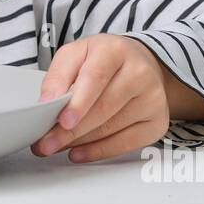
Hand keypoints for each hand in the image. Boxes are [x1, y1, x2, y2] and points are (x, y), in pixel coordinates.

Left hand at [30, 34, 170, 162]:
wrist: (140, 64)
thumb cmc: (103, 61)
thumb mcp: (75, 55)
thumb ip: (58, 76)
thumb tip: (47, 102)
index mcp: (115, 50)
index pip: (96, 77)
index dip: (78, 102)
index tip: (62, 121)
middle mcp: (139, 73)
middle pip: (103, 108)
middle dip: (70, 130)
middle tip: (45, 143)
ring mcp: (152, 99)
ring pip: (112, 128)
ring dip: (79, 142)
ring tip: (56, 145)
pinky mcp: (157, 122)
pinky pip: (126, 144)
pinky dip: (98, 151)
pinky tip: (78, 153)